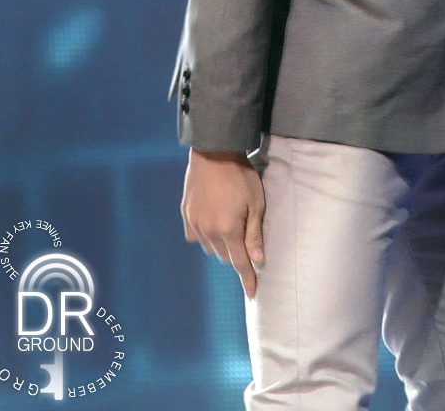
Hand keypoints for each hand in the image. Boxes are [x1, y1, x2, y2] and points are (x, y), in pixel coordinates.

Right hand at [180, 148, 265, 298]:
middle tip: (245, 239)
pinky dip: (204, 236)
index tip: (253, 294)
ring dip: (220, 245)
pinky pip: (195, 236)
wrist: (214, 151)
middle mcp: (209, 231)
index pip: (240, 263)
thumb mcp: (256, 202)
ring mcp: (195, 223)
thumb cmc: (241, 175)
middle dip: (236, 254)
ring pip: (209, 248)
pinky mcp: (186, 213)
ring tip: (229, 227)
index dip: (247, 279)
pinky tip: (211, 224)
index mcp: (229, 230)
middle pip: (224, 256)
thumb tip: (258, 260)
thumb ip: (255, 233)